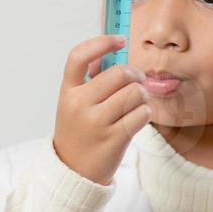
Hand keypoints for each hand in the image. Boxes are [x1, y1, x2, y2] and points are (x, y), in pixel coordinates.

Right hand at [52, 35, 150, 185]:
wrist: (73, 171)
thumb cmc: (79, 131)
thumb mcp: (74, 103)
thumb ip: (91, 79)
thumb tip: (116, 51)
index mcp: (67, 91)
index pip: (78, 56)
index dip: (101, 42)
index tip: (120, 40)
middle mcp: (79, 105)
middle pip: (119, 73)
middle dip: (135, 75)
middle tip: (136, 82)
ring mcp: (96, 123)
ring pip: (135, 92)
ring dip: (142, 96)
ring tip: (135, 104)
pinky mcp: (114, 139)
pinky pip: (142, 114)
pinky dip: (145, 113)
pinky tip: (136, 119)